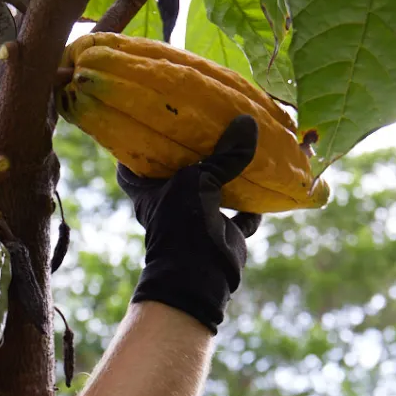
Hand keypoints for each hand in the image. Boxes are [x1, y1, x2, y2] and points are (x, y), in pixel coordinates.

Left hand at [116, 116, 261, 332]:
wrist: (199, 273)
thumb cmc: (183, 221)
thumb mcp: (199, 180)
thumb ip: (224, 154)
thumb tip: (247, 122)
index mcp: (149, 191)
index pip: (130, 169)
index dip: (133, 150)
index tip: (142, 127)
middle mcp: (170, 203)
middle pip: (179, 174)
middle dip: (192, 155)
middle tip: (204, 126)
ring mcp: (195, 219)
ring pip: (214, 192)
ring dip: (229, 177)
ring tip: (242, 148)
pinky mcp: (221, 233)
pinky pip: (241, 217)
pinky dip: (253, 207)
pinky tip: (265, 189)